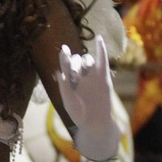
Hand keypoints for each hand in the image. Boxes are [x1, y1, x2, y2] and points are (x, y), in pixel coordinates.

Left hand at [56, 37, 120, 161]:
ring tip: (82, 74)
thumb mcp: (68, 101)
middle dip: (74, 64)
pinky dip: (101, 49)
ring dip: (84, 62)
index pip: (66, 63)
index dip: (65, 56)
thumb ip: (64, 87)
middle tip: (74, 75)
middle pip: (77, 60)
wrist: (94, 123)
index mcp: (69, 79)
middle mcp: (80, 74)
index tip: (64, 50)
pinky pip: (103, 60)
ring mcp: (92, 75)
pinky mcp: (104, 76)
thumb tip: (58, 72)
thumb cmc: (79, 114)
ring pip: (87, 59)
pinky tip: (99, 39)